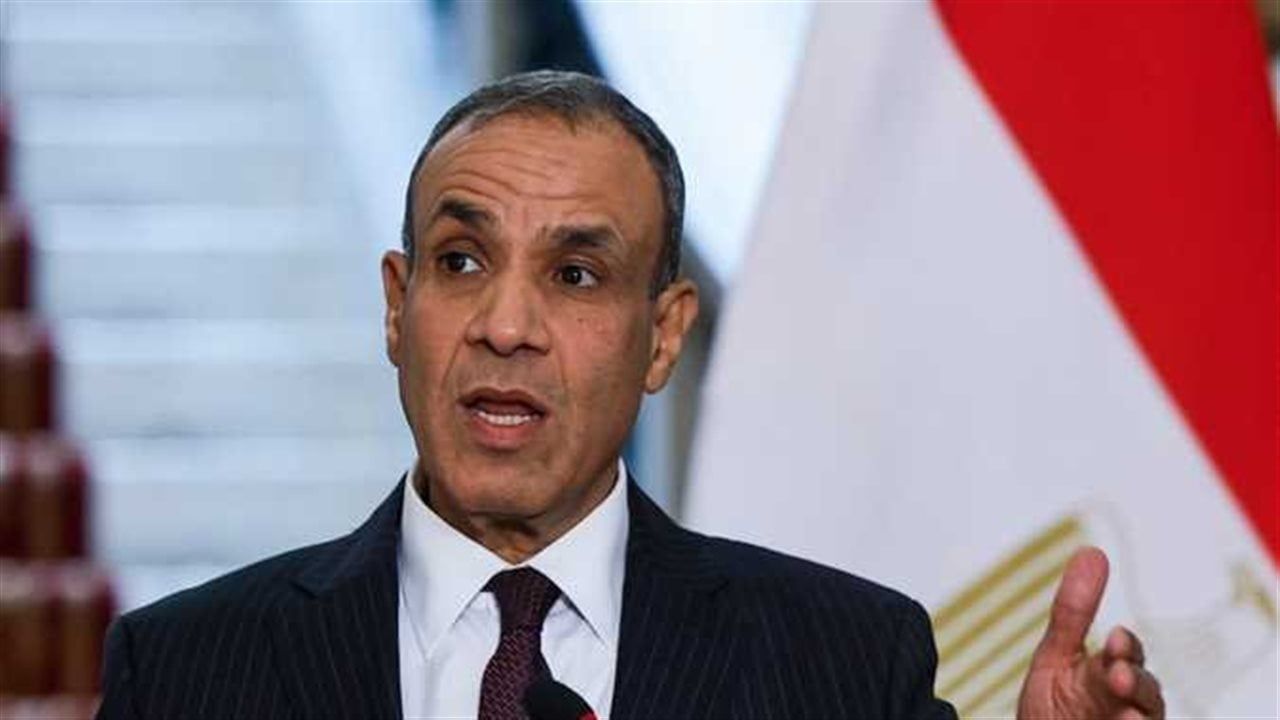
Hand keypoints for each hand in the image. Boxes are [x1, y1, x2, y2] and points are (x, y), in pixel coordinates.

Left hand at [1016, 547, 1164, 719]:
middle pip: (1144, 691)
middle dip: (1135, 683)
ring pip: (1147, 717)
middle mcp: (1125, 704)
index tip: (1116, 638)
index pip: (1128, 655)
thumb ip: (1073, 612)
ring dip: (1139, 713)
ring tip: (1125, 714)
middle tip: (1117, 675)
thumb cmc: (1052, 709)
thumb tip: (1092, 552)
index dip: (1126, 647)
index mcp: (1109, 675)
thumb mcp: (1055, 657)